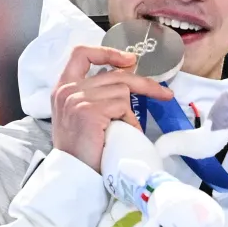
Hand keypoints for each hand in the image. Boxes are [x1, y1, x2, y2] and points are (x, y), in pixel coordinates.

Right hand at [51, 45, 173, 169]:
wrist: (74, 174)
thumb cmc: (82, 150)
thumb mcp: (81, 115)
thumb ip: (94, 95)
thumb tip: (127, 80)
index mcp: (63, 87)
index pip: (81, 53)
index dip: (107, 52)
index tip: (129, 60)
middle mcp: (67, 89)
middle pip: (114, 74)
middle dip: (144, 84)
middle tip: (164, 94)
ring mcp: (76, 98)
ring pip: (121, 91)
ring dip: (130, 112)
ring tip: (124, 130)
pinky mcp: (88, 110)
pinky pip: (122, 106)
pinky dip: (129, 121)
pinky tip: (123, 134)